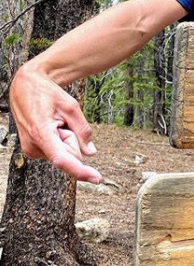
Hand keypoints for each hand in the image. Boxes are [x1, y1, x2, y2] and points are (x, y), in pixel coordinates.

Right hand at [9, 64, 102, 183]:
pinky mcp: (33, 149)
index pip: (63, 159)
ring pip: (64, 153)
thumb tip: (90, 153)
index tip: (96, 178)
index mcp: (41, 133)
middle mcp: (33, 146)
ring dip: (66, 138)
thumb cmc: (47, 93)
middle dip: (73, 140)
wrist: (25, 86)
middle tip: (62, 120)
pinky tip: (51, 125)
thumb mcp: (71, 106)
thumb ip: (82, 130)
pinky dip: (60, 139)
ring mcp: (31, 149)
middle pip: (69, 154)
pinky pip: (57, 150)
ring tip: (54, 121)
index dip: (80, 171)